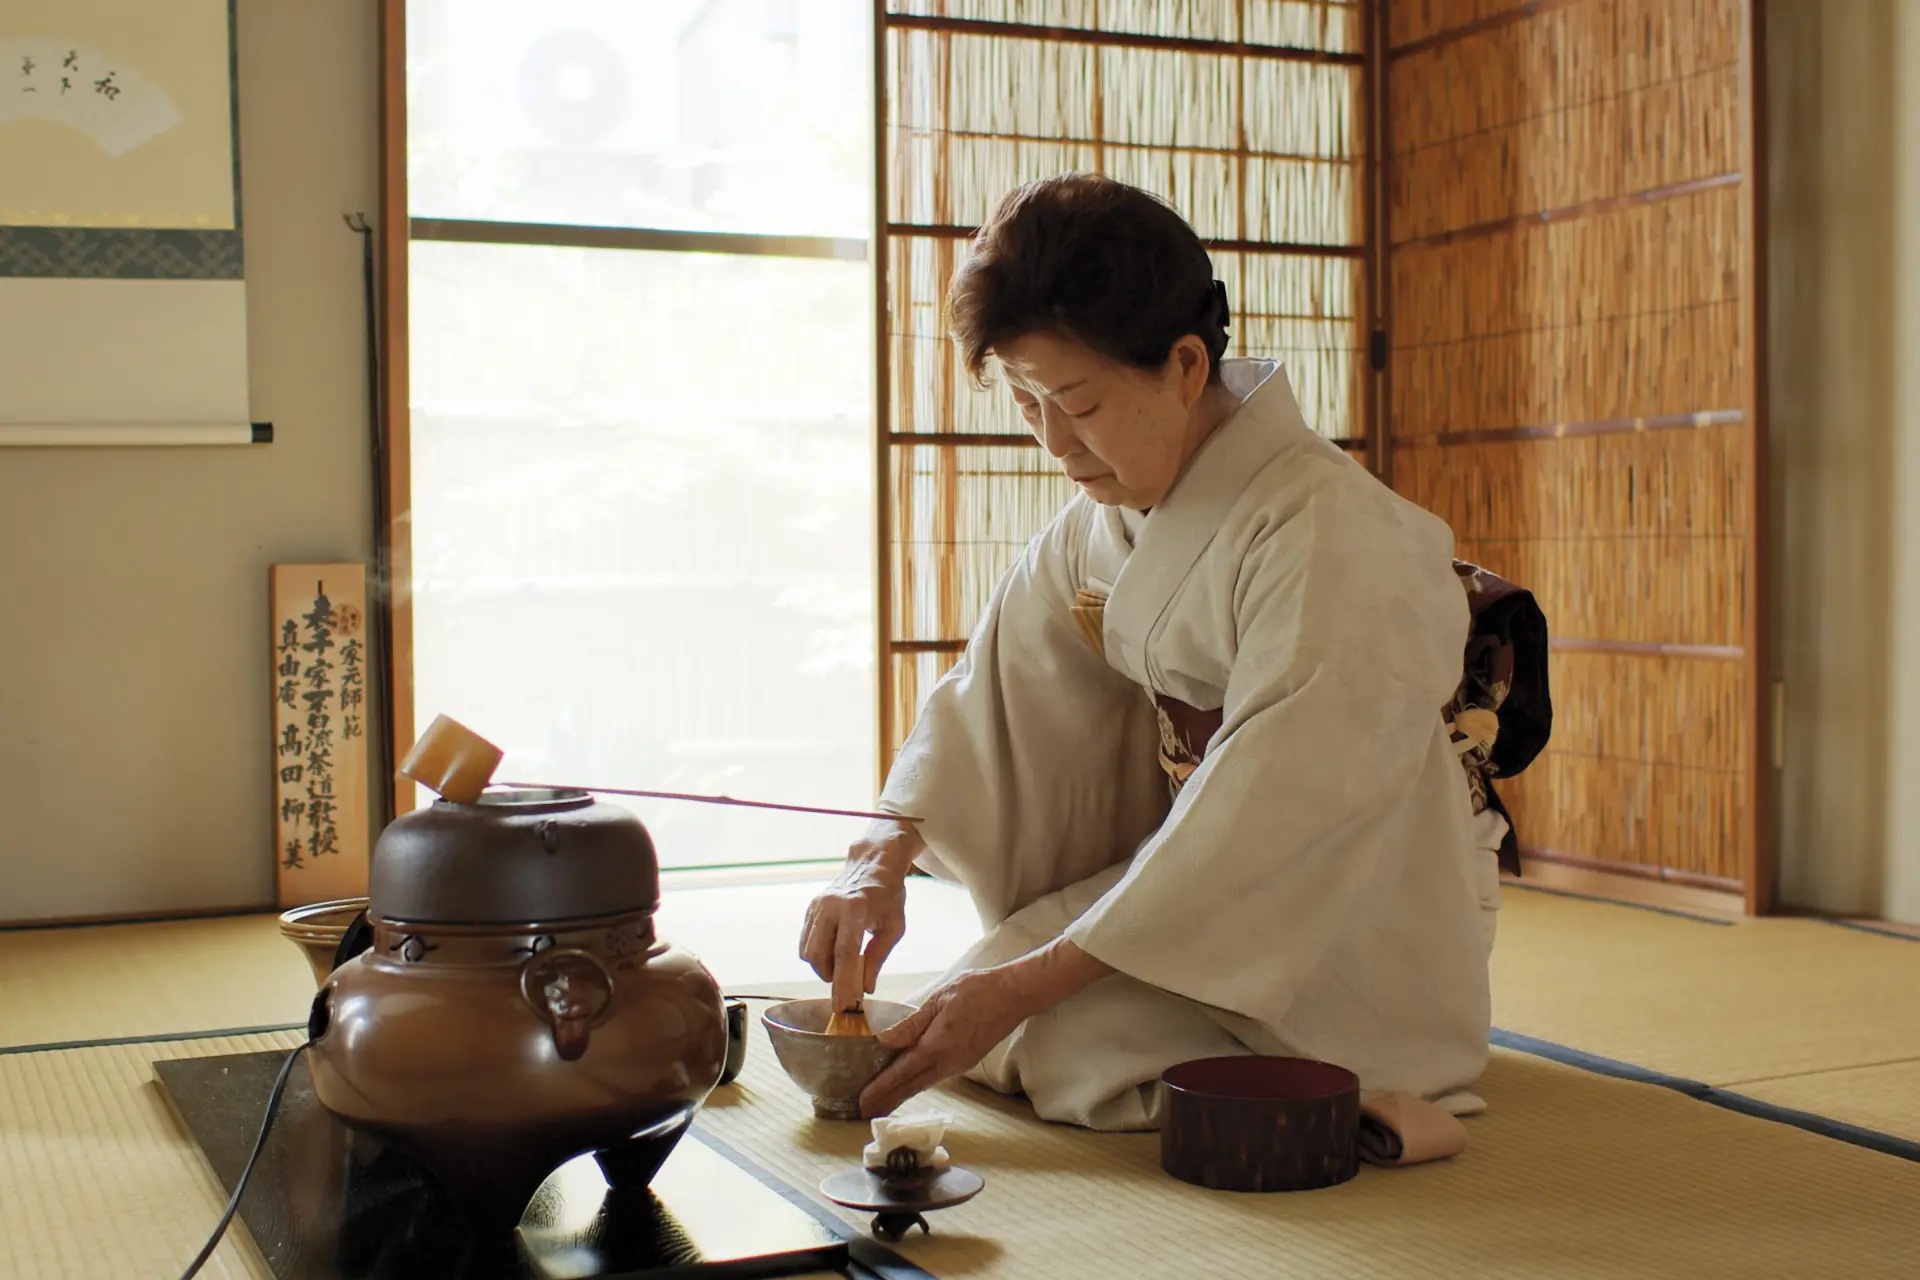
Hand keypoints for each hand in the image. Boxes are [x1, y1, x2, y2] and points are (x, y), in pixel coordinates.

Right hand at [799, 819, 921, 1012]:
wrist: (872, 865)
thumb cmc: (888, 896)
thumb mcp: (894, 928)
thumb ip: (878, 958)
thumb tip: (865, 987)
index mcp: (855, 909)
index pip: (844, 954)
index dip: (841, 983)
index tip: (841, 1005)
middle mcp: (830, 906)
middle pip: (818, 956)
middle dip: (831, 977)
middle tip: (848, 982)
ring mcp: (816, 906)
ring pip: (807, 951)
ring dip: (823, 967)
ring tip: (843, 964)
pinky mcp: (809, 909)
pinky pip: (805, 942)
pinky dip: (817, 954)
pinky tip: (834, 951)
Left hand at [859, 938, 1115, 1116]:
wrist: (1015, 995)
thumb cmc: (978, 990)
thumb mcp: (939, 1000)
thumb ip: (912, 1024)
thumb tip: (884, 1040)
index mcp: (937, 1046)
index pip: (901, 1074)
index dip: (880, 1090)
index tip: (862, 1103)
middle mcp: (948, 1062)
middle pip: (911, 1086)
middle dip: (887, 1100)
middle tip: (864, 1112)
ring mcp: (959, 1064)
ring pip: (923, 1083)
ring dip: (901, 1093)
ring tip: (881, 1100)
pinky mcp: (966, 1060)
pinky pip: (935, 1075)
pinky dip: (917, 1081)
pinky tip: (908, 1079)